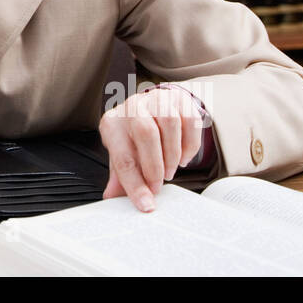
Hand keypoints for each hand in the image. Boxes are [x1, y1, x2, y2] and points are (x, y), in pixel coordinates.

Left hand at [99, 86, 204, 212]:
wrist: (151, 109)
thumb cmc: (134, 137)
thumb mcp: (123, 155)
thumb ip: (121, 177)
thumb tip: (112, 198)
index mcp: (113, 124)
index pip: (122, 157)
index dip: (135, 184)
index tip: (147, 204)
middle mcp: (132, 107)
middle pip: (145, 132)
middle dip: (156, 165)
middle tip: (160, 184)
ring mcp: (156, 100)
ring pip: (169, 122)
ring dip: (173, 154)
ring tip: (171, 169)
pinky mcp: (179, 99)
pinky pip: (190, 121)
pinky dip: (190, 145)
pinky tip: (183, 157)